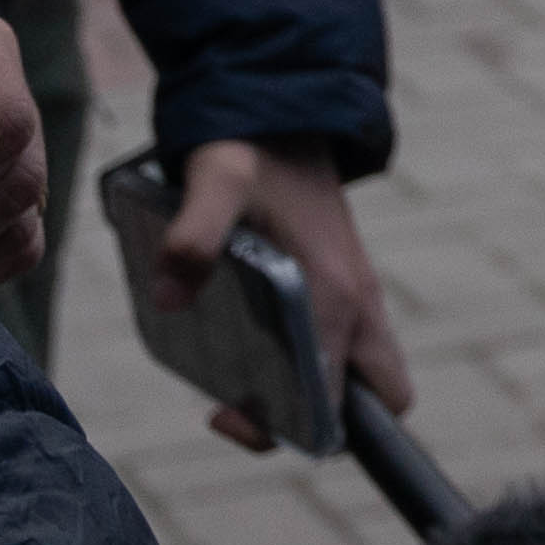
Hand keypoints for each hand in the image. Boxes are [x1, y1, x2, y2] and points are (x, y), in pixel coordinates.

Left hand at [153, 141, 408, 450]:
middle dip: (316, 427)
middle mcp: (359, 306)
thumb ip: (193, 238)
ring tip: (234, 382)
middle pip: (376, 403)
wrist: (290, 113)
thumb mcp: (214, 184)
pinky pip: (342, 353)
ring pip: (359, 379)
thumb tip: (168, 300)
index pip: (343, 403)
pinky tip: (247, 344)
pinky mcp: (344, 289)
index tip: (225, 411)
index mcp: (336, 296)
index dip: (292, 431)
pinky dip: (307, 369)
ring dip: (308, 398)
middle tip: (242, 407)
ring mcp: (357, 298)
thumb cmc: (253, 153)